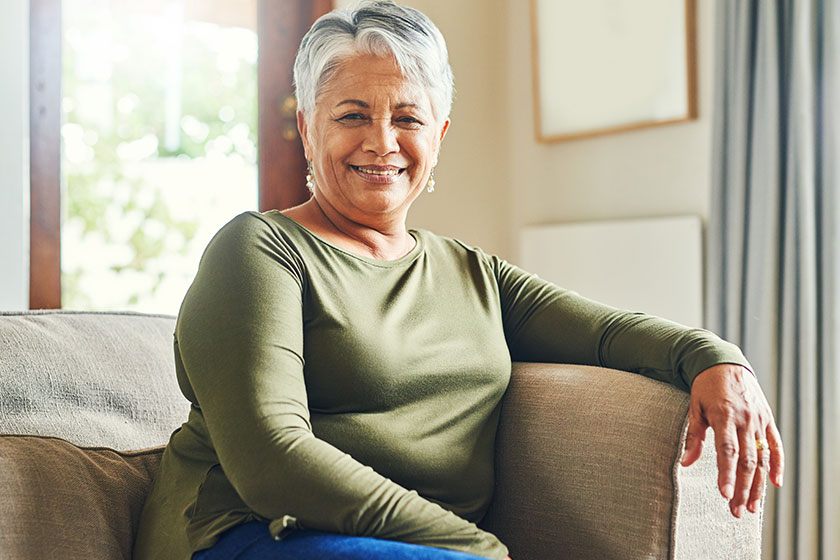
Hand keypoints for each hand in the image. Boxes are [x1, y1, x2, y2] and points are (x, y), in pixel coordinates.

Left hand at [680, 364, 783, 517]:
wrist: (725, 363)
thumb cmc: (705, 387)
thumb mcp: (694, 408)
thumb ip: (693, 437)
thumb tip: (685, 464)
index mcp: (724, 416)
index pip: (728, 451)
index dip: (726, 474)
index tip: (725, 494)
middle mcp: (745, 420)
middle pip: (747, 460)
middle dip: (742, 488)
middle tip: (736, 510)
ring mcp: (759, 421)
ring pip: (762, 458)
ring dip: (757, 484)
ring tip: (751, 506)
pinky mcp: (767, 420)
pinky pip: (776, 445)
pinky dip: (777, 464)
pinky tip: (775, 483)